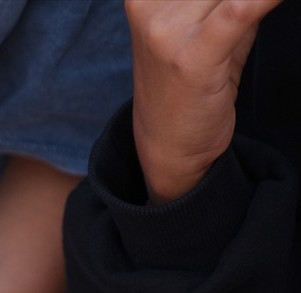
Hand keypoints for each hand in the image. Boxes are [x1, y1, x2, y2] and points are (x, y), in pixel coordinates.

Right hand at [127, 0, 281, 203]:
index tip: (243, 2)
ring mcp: (168, 30)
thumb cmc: (192, 80)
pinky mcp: (194, 56)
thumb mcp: (205, 23)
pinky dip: (264, 0)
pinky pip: (240, 9)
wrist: (168, 145)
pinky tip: (272, 2)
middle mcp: (151, 4)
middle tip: (249, 12)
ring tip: (260, 13)